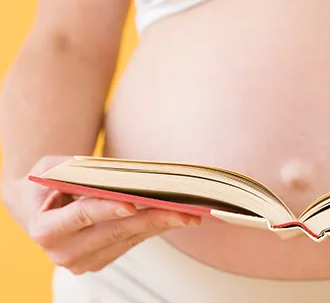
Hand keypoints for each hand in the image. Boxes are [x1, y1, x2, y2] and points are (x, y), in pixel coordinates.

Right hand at [1, 155, 201, 274]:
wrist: (36, 208)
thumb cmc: (47, 183)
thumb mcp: (51, 169)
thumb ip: (77, 172)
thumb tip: (119, 175)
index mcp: (45, 228)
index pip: (81, 216)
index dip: (107, 208)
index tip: (133, 203)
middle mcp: (64, 252)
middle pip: (116, 231)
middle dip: (153, 218)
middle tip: (184, 210)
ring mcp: (84, 260)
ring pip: (130, 238)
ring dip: (163, 225)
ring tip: (191, 213)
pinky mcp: (101, 261)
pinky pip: (133, 242)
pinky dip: (156, 228)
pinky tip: (177, 217)